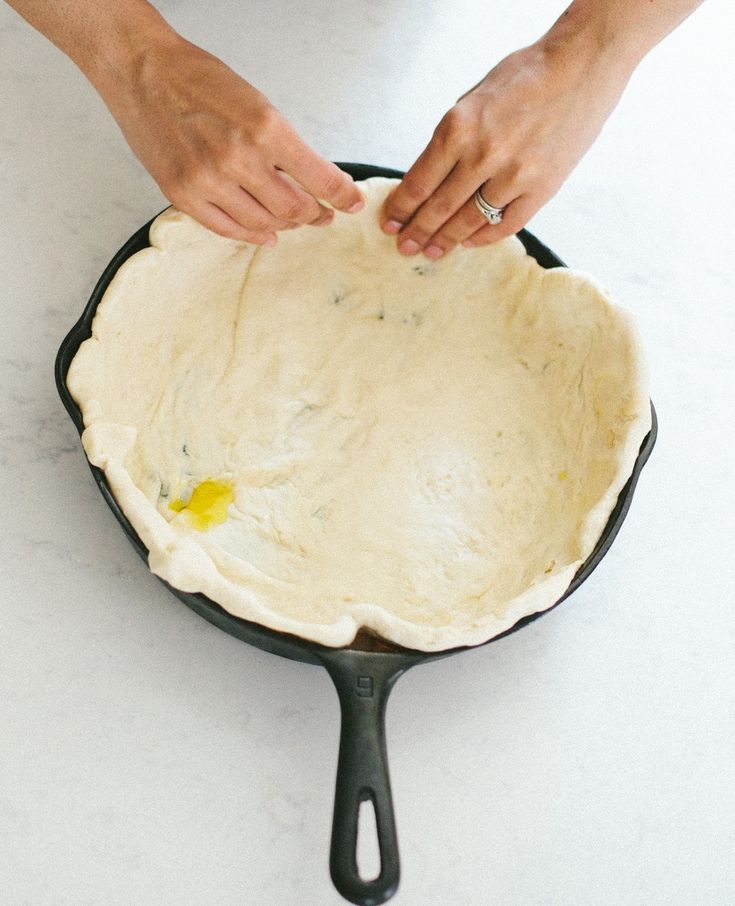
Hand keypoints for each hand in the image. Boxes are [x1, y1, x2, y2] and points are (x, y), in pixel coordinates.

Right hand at [98, 35, 363, 243]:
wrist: (143, 71)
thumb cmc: (200, 81)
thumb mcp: (258, 104)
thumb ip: (286, 146)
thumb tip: (317, 182)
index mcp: (265, 128)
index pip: (319, 178)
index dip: (342, 196)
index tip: (352, 203)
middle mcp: (238, 158)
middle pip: (294, 209)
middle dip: (314, 214)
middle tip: (321, 215)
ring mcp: (207, 180)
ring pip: (263, 224)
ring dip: (285, 226)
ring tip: (293, 222)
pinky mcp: (182, 194)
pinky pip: (227, 229)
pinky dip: (251, 235)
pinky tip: (265, 236)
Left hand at [380, 36, 632, 257]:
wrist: (581, 65)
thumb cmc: (523, 77)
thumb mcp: (472, 99)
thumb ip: (451, 140)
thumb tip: (427, 179)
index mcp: (459, 128)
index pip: (418, 182)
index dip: (400, 209)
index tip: (389, 224)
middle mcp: (483, 154)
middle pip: (439, 208)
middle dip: (417, 231)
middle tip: (404, 247)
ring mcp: (514, 175)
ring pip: (470, 221)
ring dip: (447, 240)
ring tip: (432, 251)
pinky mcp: (542, 188)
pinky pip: (506, 224)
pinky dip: (484, 237)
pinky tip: (469, 241)